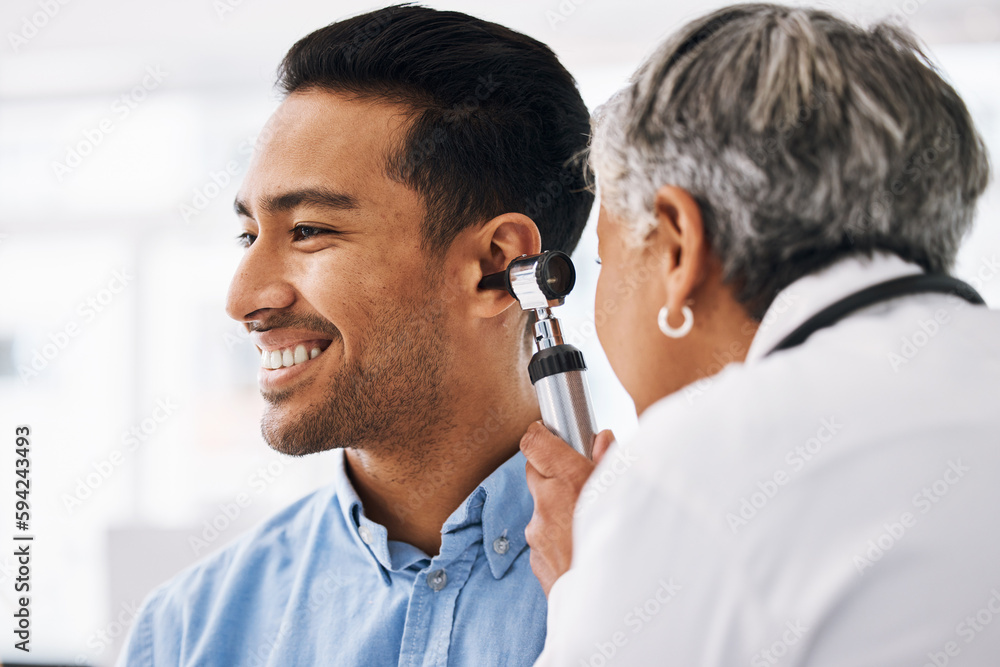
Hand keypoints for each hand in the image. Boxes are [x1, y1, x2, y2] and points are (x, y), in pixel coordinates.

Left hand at [520, 421, 614, 595]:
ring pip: (541, 508)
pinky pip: (543, 538)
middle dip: (551, 471)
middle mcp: (546, 503)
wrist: (615, 608)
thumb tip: (601, 439)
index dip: (540, 436)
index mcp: (569, 480)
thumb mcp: (627, 492)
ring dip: (558, 508)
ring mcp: (537, 533)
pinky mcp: (535, 559)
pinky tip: (582, 548)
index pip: (534, 442)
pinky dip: (558, 537)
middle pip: (534, 472)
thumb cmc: (630, 547)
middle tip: (578, 478)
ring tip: (588, 522)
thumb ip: (609, 461)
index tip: (547, 434)